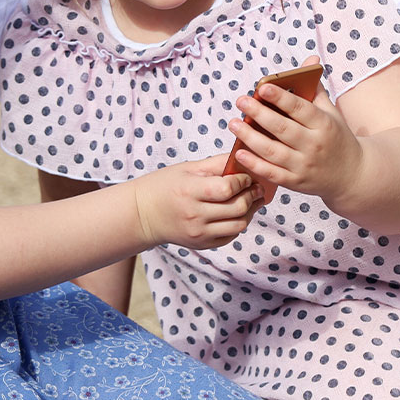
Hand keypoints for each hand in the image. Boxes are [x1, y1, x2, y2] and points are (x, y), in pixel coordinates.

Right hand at [131, 155, 262, 249]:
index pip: (227, 189)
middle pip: (237, 208)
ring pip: (238, 225)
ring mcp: (199, 233)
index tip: (246, 176)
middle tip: (257, 188)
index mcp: (189, 191)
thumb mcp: (187, 168)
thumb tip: (244, 155)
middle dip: (252, 196)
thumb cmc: (164, 186)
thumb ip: (216, 163)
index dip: (242, 181)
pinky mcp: (202, 244)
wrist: (143, 214)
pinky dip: (238, 224)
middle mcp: (194, 215)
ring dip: (250, 212)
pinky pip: (230, 236)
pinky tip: (238, 213)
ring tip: (252, 200)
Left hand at [228, 61, 363, 206]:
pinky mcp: (296, 182)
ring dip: (250, 137)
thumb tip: (310, 60)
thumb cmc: (337, 138)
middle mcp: (314, 145)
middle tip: (241, 100)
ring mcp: (304, 165)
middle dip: (259, 113)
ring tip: (234, 123)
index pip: (300, 109)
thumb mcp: (332, 113)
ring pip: (272, 151)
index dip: (280, 98)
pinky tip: (240, 152)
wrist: (353, 175)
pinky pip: (271, 173)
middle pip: (282, 128)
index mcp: (324, 124)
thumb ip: (316, 89)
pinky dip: (254, 164)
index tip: (262, 87)